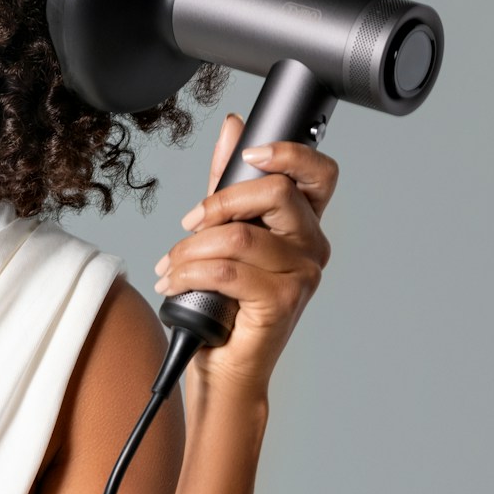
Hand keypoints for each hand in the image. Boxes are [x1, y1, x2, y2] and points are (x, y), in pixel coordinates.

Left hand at [151, 112, 338, 394]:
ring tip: (173, 266)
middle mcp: (311, 247)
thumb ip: (228, 181)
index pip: (320, 173)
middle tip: (190, 223)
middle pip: (277, 192)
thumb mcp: (222, 232)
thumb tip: (232, 127)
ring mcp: (302, 275)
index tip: (250, 151)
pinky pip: (228, 270)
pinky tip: (175, 283)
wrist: (224, 367)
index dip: (289, 153)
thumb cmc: (225, 302)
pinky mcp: (282, 302)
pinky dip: (189, 273)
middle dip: (220, 203)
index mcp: (302, 225)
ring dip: (191, 249)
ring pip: (239, 236)